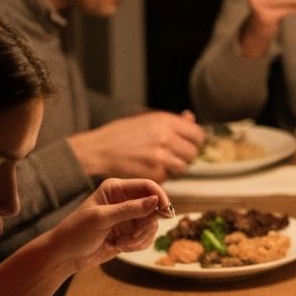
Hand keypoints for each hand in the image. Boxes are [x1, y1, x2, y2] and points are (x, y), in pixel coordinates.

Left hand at [47, 178, 172, 273]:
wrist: (65, 256)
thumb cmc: (76, 232)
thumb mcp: (102, 219)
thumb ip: (130, 209)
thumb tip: (156, 201)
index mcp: (116, 189)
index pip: (147, 186)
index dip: (159, 197)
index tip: (166, 212)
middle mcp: (125, 201)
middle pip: (153, 208)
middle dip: (146, 224)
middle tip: (133, 235)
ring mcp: (128, 217)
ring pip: (152, 224)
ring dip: (141, 237)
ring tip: (122, 244)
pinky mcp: (130, 233)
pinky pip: (147, 237)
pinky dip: (138, 244)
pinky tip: (121, 247)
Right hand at [68, 110, 204, 179]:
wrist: (98, 150)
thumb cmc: (122, 134)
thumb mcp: (147, 120)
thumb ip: (173, 121)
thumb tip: (191, 117)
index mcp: (166, 121)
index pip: (197, 134)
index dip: (195, 142)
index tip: (188, 145)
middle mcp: (166, 138)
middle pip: (193, 153)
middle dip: (186, 156)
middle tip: (173, 156)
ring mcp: (161, 157)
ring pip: (183, 167)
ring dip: (175, 167)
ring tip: (160, 163)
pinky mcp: (154, 173)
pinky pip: (168, 177)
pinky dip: (162, 176)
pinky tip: (149, 169)